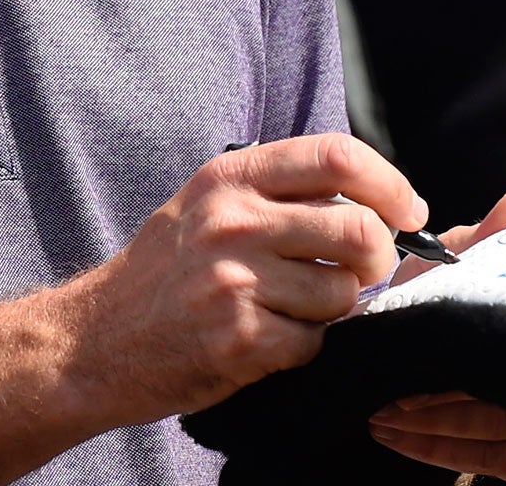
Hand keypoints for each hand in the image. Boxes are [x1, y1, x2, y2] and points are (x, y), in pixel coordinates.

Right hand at [65, 133, 421, 425]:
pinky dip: (300, 347)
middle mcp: (232, 221)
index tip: (407, 211)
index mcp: (230, 178)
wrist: (98, 336)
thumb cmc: (167, 269)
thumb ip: (279, 192)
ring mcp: (234, 280)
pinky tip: (264, 337)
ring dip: (332, 310)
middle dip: (378, 259)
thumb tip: (378, 202)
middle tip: (361, 272)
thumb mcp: (207, 204)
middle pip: (360, 230)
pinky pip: (313, 343)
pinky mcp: (238, 338)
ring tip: (290, 307)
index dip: (389, 184)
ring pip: (343, 295)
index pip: (337, 157)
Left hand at [369, 189, 505, 478]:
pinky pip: (505, 465)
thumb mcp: (460, 259)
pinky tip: (396, 437)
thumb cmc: (448, 286)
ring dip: (437, 433)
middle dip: (441, 405)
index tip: (418, 361)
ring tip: (382, 414)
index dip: (474, 362)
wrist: (425, 310)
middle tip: (388, 397)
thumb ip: (489, 237)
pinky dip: (446, 454)